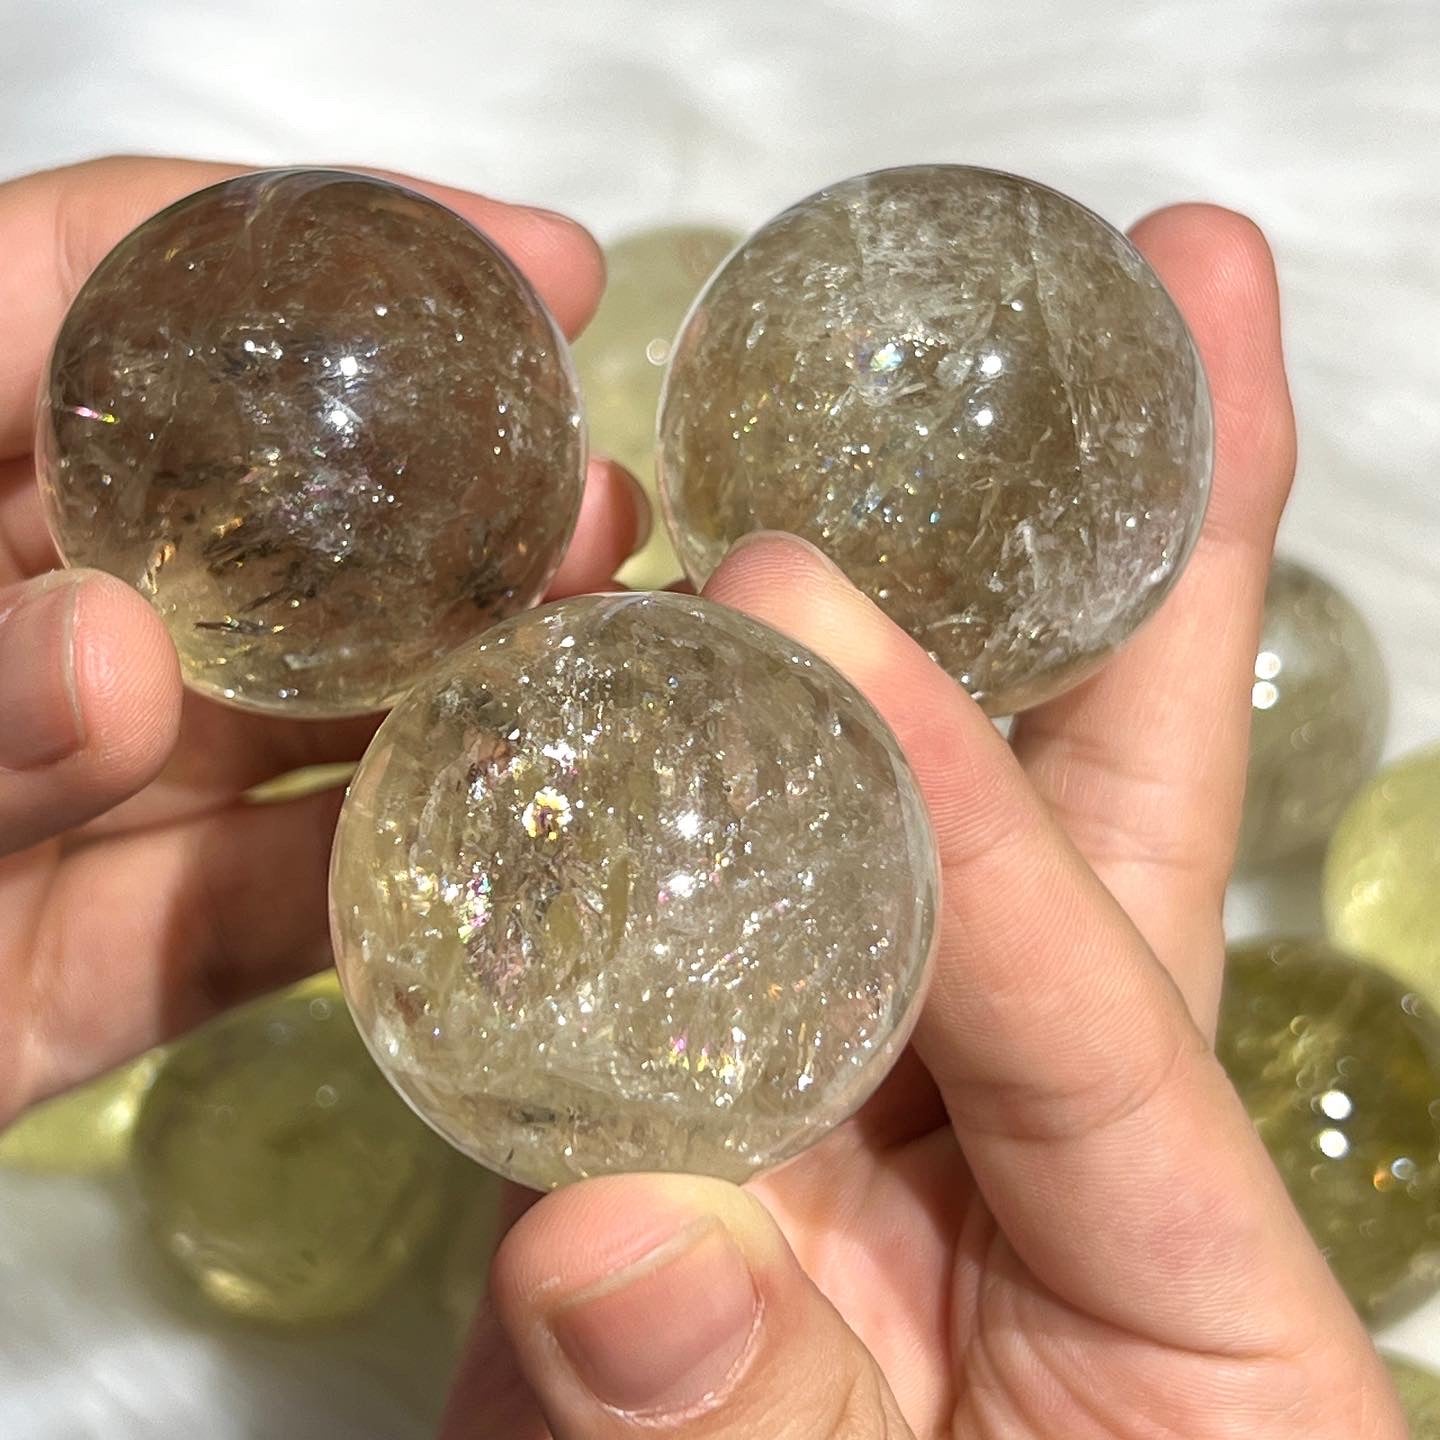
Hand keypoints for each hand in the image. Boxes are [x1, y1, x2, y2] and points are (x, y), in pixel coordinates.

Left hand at [0, 157, 643, 1121]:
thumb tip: (112, 657)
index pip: (120, 287)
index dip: (336, 248)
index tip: (537, 270)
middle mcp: (11, 620)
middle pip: (260, 519)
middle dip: (450, 499)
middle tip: (596, 501)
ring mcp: (63, 799)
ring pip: (292, 725)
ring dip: (456, 694)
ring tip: (608, 655)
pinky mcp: (93, 965)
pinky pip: (262, 917)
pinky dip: (381, 896)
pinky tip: (512, 855)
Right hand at [442, 210, 1406, 1437]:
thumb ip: (750, 1436)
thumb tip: (616, 1238)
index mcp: (1170, 1268)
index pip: (1084, 984)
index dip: (966, 803)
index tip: (818, 616)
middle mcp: (1025, 1132)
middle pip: (1099, 800)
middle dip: (1146, 553)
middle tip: (1184, 301)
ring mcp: (862, 1107)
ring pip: (886, 822)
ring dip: (888, 615)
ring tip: (887, 398)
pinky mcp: (703, 1129)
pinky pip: (679, 928)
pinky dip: (648, 787)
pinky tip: (624, 635)